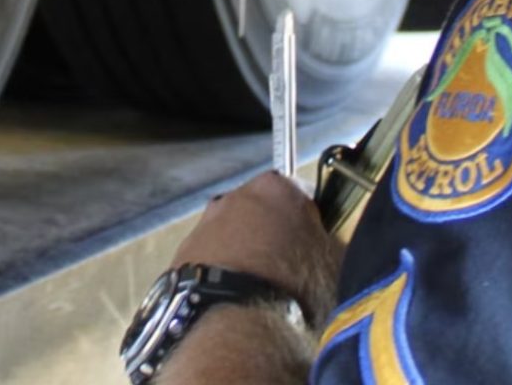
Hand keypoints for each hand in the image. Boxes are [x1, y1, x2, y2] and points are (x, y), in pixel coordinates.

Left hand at [170, 171, 343, 323]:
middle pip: (256, 214)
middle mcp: (230, 198)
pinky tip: (231, 306)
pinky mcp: (177, 261)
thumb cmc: (295, 287)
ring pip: (228, 241)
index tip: (311, 248)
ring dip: (241, 261)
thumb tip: (326, 244)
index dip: (304, 223)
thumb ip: (327, 241)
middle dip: (268, 238)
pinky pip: (206, 267)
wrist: (234, 324)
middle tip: (285, 274)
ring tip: (256, 297)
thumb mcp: (334, 262)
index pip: (296, 194)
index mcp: (274, 188)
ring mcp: (199, 229)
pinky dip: (218, 280)